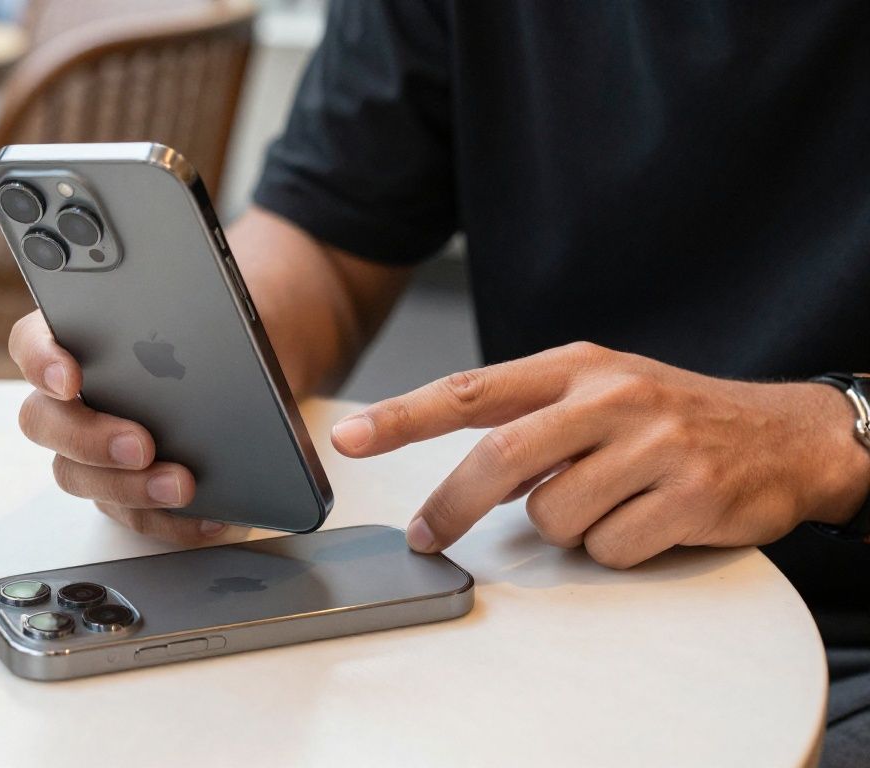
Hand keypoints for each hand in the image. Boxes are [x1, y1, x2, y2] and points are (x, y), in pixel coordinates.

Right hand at [9, 311, 242, 544]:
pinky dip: (174, 522)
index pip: (31, 343)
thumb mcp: (213, 305)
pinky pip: (136, 517)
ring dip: (130, 488)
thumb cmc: (219, 325)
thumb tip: (199, 329)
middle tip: (140, 445)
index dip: (42, 361)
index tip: (71, 377)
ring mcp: (92, 451)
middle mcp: (70, 399)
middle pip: (45, 423)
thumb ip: (188, 309)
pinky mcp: (126, 492)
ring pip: (81, 479)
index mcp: (75, 338)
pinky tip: (214, 515)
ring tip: (183, 485)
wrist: (254, 367)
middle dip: (89, 439)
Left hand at [331, 342, 869, 567]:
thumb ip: (530, 423)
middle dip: (450, 506)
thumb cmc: (672, 417)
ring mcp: (654, 444)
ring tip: (611, 501)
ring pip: (553, 515)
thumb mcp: (600, 395)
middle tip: (426, 535)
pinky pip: (609, 547)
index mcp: (578, 366)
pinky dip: (615, 547)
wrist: (786, 435)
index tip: (349, 438)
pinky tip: (649, 519)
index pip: (471, 391)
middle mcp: (612, 396)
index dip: (403, 417)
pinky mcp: (689, 493)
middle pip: (497, 458)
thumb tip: (459, 480)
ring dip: (566, 527)